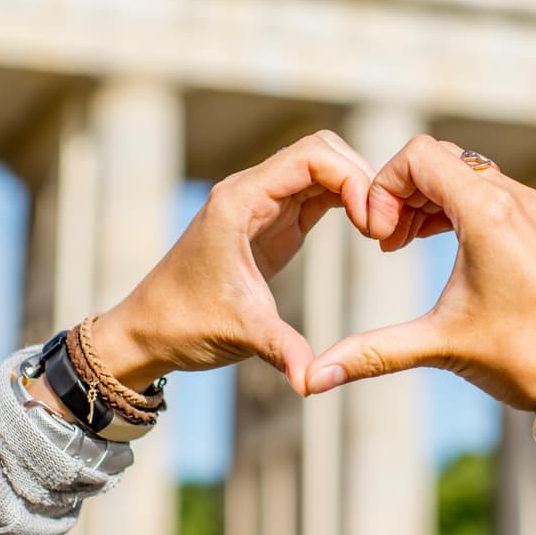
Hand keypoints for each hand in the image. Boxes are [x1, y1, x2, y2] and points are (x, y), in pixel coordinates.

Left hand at [82, 131, 373, 394]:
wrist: (151, 332)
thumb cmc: (185, 324)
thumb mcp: (240, 332)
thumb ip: (283, 350)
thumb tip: (313, 383)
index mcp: (240, 200)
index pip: (311, 156)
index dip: (352, 178)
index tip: (371, 224)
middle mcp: (252, 191)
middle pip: (323, 152)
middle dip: (362, 179)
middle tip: (384, 227)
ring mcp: (264, 204)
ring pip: (324, 169)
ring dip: (358, 190)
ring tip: (382, 232)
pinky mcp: (273, 223)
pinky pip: (319, 195)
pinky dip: (349, 203)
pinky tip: (369, 233)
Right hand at [306, 135, 535, 409]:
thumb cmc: (526, 360)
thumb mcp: (441, 346)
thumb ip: (372, 352)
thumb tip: (314, 378)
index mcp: (489, 214)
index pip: (419, 156)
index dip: (384, 186)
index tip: (377, 237)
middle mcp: (515, 199)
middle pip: (438, 159)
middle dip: (401, 193)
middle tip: (385, 244)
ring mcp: (533, 210)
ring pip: (464, 174)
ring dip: (426, 200)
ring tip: (403, 245)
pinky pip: (489, 192)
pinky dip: (455, 208)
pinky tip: (438, 247)